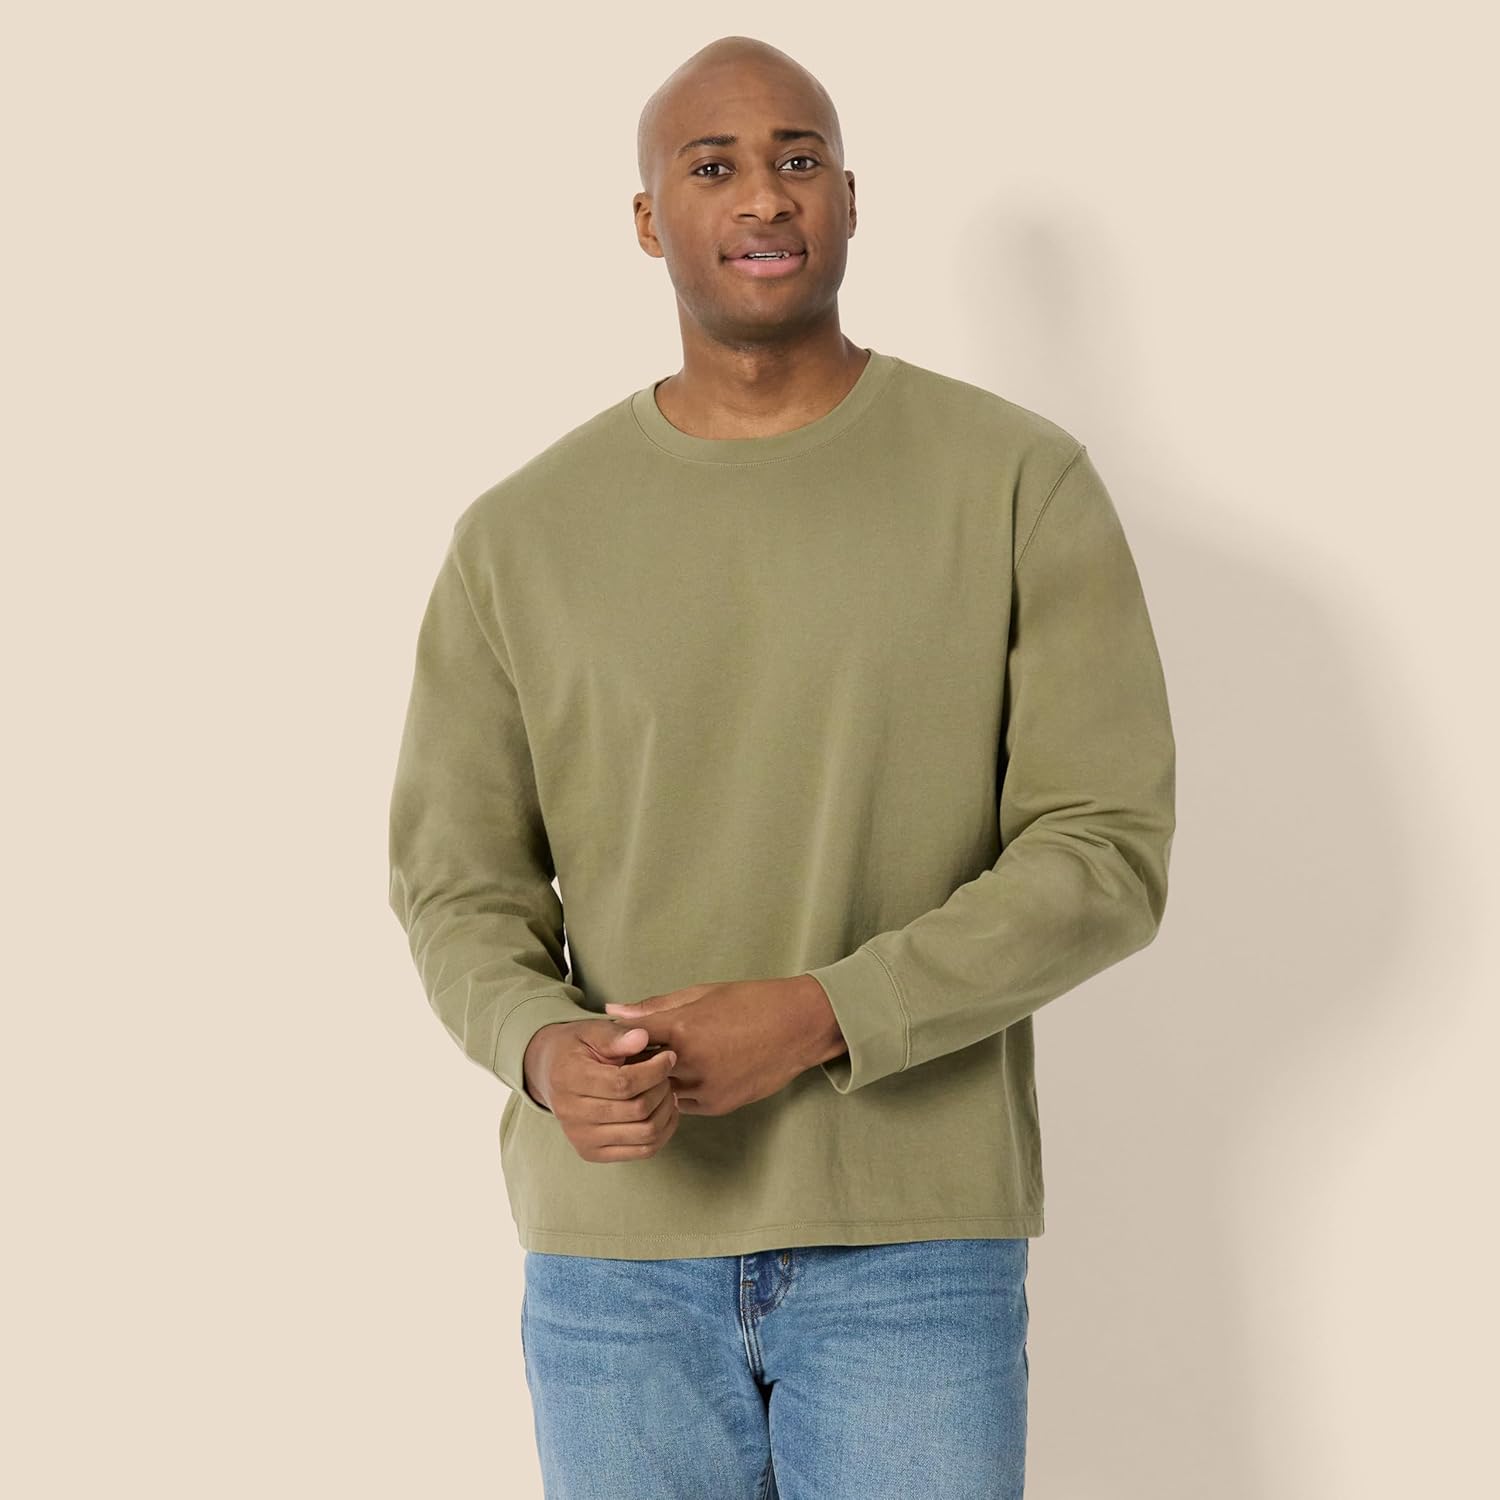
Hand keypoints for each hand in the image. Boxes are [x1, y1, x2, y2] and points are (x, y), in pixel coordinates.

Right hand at [523, 1019, 680, 1161]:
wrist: (547, 1073)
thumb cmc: (575, 1048)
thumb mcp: (590, 1031)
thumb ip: (616, 1035)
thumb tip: (643, 1038)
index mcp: (568, 1079)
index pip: (623, 1083)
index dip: (654, 1070)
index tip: (668, 1056)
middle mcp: (571, 1114)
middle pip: (637, 1110)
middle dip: (662, 1088)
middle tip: (667, 1073)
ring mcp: (581, 1138)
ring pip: (645, 1134)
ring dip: (665, 1110)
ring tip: (666, 1089)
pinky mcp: (592, 1153)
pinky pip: (643, 1151)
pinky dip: (663, 1131)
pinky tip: (662, 1109)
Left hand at [603, 975, 843, 1116]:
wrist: (798, 1026)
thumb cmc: (750, 1002)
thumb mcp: (701, 994)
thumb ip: (654, 1007)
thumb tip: (613, 1011)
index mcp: (683, 1028)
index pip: (630, 1039)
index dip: (620, 1040)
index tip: (617, 1039)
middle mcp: (691, 1062)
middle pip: (641, 1071)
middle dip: (636, 1063)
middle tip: (634, 1055)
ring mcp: (706, 1087)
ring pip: (662, 1092)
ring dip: (658, 1081)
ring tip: (664, 1064)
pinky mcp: (719, 1105)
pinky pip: (686, 1104)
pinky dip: (681, 1091)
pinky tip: (690, 1074)